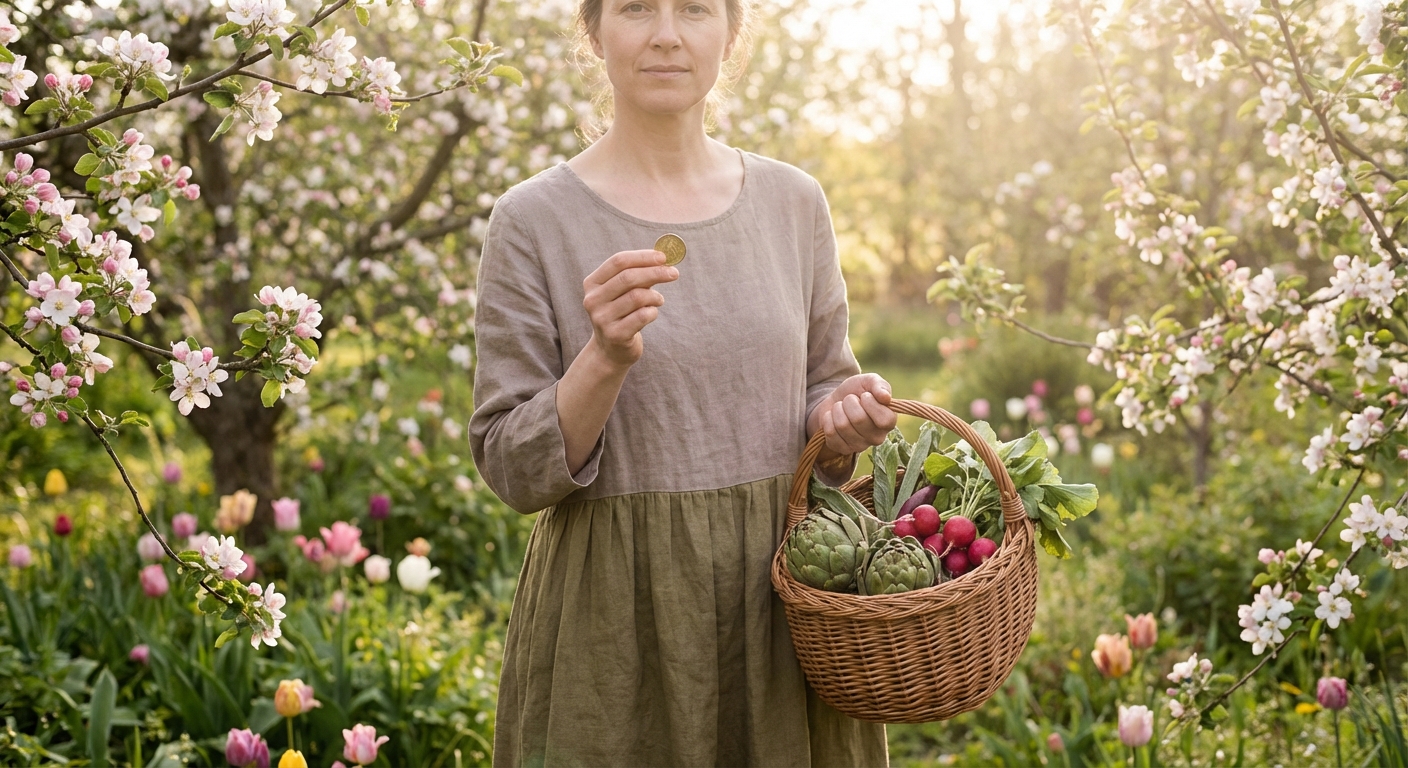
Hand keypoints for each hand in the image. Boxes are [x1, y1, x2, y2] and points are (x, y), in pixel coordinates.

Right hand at [582, 249, 678, 367]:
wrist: (611, 351)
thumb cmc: (622, 314)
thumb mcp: (625, 292)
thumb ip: (639, 275)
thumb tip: (664, 260)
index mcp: (592, 283)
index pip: (618, 261)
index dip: (643, 257)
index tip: (664, 256)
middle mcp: (593, 300)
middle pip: (628, 278)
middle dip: (655, 272)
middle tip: (674, 273)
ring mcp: (602, 318)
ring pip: (637, 297)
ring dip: (655, 296)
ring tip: (659, 300)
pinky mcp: (614, 335)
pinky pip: (642, 316)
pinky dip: (653, 312)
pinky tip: (652, 314)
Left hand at [812, 373, 896, 456]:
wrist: (836, 400)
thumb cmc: (856, 391)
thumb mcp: (869, 381)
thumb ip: (880, 385)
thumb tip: (886, 397)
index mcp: (889, 421)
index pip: (885, 420)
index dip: (871, 404)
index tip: (865, 396)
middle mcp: (877, 437)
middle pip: (859, 419)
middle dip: (849, 402)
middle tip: (850, 400)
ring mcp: (859, 446)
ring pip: (842, 425)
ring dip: (837, 410)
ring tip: (841, 408)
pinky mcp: (842, 449)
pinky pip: (830, 432)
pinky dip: (828, 419)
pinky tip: (833, 418)